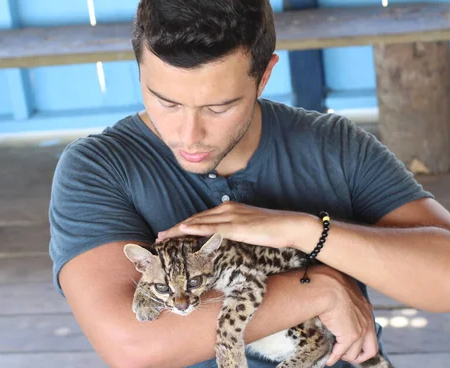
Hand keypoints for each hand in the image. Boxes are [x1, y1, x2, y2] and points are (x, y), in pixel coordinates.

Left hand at [157, 201, 314, 248]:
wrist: (291, 226)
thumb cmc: (272, 229)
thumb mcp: (249, 228)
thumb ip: (235, 231)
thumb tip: (224, 242)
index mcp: (229, 208)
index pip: (201, 217)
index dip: (184, 225)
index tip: (170, 233)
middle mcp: (227, 209)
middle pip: (195, 218)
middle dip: (175, 228)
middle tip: (158, 237)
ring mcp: (231, 216)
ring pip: (199, 222)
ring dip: (178, 229)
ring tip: (163, 237)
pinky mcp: (237, 226)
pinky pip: (212, 227)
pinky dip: (195, 228)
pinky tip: (183, 230)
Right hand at [314, 266, 378, 365]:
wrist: (327, 287)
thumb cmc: (330, 281)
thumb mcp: (342, 286)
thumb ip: (343, 293)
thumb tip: (332, 291)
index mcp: (366, 308)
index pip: (369, 329)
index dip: (360, 338)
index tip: (350, 340)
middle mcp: (367, 321)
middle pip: (371, 348)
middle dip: (360, 355)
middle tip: (348, 354)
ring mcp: (360, 330)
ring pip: (355, 353)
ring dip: (345, 356)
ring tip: (335, 354)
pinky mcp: (350, 337)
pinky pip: (341, 353)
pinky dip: (334, 358)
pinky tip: (328, 360)